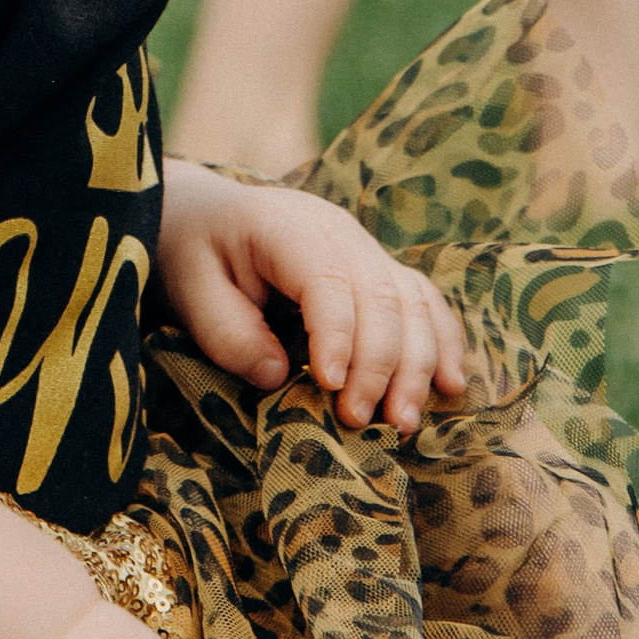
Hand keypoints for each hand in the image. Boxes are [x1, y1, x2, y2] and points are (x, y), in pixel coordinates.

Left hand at [159, 166, 466, 431]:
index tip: (331, 389)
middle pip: (380, 293)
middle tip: (361, 421)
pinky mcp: (377, 267)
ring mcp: (363, 246)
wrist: (204, 216)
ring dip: (417, 364)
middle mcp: (335, 229)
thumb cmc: (193, 255)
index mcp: (283, 225)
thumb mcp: (188, 290)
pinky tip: (450, 386)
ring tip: (403, 421)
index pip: (327, 279)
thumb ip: (227, 332)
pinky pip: (423, 300)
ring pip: (411, 300)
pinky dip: (442, 341)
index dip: (338, 335)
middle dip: (380, 364)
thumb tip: (278, 376)